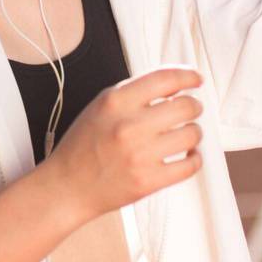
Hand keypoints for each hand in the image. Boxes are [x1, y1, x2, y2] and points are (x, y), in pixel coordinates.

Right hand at [40, 66, 205, 219]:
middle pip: (185, 106)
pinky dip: (194, 158)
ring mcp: (140, 155)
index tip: (195, 79)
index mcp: (115, 102)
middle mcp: (128, 126)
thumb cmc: (83, 146)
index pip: (165, 78)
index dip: (188, 75)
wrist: (67, 186)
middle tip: (190, 110)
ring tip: (184, 134)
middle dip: (193, 106)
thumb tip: (173, 83)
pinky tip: (186, 155)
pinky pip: (190, 165)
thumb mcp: (100, 106)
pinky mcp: (148, 181)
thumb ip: (134, 93)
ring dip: (193, 132)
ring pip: (192, 134)